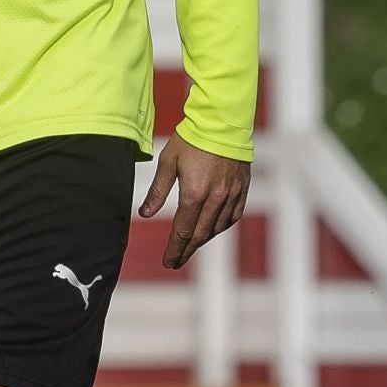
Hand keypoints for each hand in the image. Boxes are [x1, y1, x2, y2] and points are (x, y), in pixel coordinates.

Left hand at [138, 133, 250, 268]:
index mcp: (194, 194)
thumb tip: (145, 214)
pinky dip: (220, 227)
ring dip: (202, 240)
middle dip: (186, 251)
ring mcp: (231, 196)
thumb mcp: (168, 162)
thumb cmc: (191, 140)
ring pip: (216, 228)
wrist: (222, 123)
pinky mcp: (242, 190)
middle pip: (200, 235)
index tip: (168, 262)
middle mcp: (215, 200)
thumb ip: (158, 191)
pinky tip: (211, 230)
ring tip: (189, 246)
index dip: (174, 249)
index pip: (183, 231)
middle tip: (175, 261)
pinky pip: (232, 217)